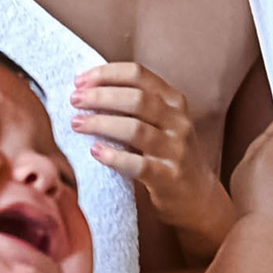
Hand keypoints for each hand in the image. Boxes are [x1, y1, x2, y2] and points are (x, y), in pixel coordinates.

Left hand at [72, 63, 236, 254]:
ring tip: (77, 124)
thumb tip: (89, 90)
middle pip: (136, 98)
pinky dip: (114, 157)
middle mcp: (178, 121)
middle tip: (74, 100)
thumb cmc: (168, 155)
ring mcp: (176, 149)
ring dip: (101, 123)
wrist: (199, 198)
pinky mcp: (169, 177)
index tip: (79, 80)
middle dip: (100, 96)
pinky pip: (138, 164)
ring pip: (135, 129)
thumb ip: (136, 106)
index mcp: (174, 101)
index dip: (106, 74)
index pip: (139, 74)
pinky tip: (94, 152)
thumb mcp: (161, 123)